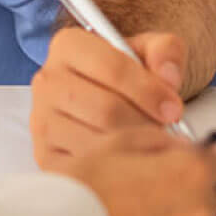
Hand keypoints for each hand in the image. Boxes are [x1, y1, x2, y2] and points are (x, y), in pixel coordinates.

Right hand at [30, 27, 188, 170]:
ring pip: (96, 142)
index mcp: (69, 45)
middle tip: (167, 131)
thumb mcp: (150, 52)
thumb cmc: (128, 75)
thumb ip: (166, 52)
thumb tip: (169, 78)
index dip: (148, 90)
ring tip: (152, 143)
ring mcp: (42, 121)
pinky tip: (132, 160)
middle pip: (105, 109)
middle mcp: (48, 81)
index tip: (173, 109)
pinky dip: (116, 169)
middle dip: (143, 122)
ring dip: (133, 147)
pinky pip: (85, 170)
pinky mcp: (45, 156)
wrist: (109, 99)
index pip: (112, 67)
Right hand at [66, 125, 215, 215]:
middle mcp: (197, 209)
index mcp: (192, 172)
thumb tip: (182, 149)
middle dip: (196, 186)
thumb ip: (165, 141)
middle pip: (215, 194)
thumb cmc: (88, 186)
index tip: (203, 160)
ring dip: (181, 212)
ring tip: (142, 207)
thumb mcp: (125, 139)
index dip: (215, 159)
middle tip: (161, 182)